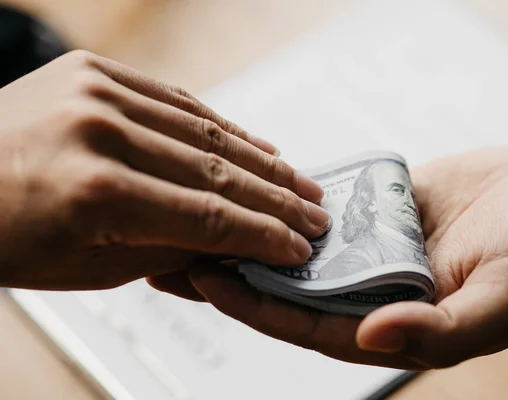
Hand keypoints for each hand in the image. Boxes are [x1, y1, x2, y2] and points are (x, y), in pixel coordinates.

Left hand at [0, 50, 328, 289]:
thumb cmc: (6, 235)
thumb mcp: (90, 269)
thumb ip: (171, 252)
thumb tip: (234, 246)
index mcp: (95, 191)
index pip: (208, 216)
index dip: (262, 235)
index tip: (297, 247)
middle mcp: (100, 130)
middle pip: (217, 170)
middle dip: (275, 199)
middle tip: (315, 214)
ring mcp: (98, 90)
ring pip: (206, 130)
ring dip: (260, 161)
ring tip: (299, 181)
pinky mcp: (95, 70)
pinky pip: (178, 100)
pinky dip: (222, 126)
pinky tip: (256, 145)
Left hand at [184, 147, 507, 368]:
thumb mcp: (499, 304)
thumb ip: (438, 330)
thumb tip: (371, 336)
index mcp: (389, 324)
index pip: (305, 323)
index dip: (253, 305)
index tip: (206, 279)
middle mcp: (369, 289)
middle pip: (286, 286)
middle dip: (232, 270)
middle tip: (173, 248)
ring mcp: (368, 247)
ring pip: (294, 246)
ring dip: (249, 232)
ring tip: (195, 214)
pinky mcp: (373, 209)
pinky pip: (320, 206)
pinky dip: (286, 198)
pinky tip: (248, 185)